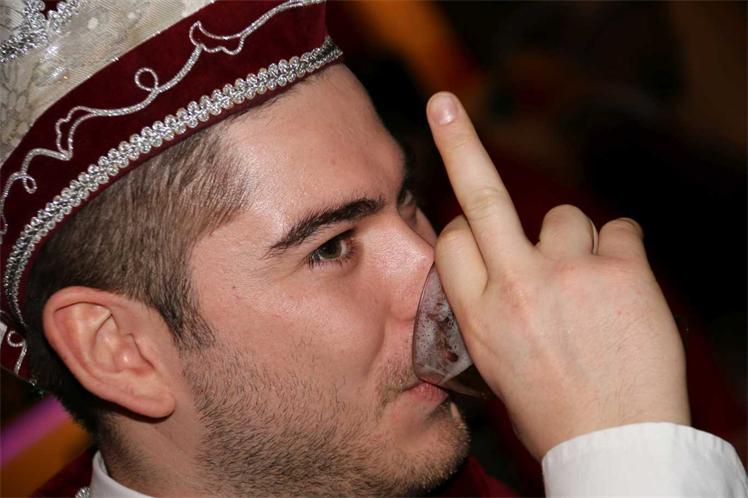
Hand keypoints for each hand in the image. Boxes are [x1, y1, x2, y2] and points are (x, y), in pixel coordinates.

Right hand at [426, 92, 689, 459]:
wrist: (616, 443)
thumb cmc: (552, 406)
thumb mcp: (493, 362)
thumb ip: (486, 306)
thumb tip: (488, 263)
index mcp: (476, 314)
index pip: (455, 237)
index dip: (469, 230)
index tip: (477, 230)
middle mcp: (514, 286)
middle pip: (481, 195)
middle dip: (459, 143)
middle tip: (444, 105)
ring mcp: (567, 273)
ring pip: (565, 217)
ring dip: (576, 244)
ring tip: (590, 292)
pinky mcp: (619, 269)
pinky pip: (619, 228)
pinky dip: (622, 252)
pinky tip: (624, 290)